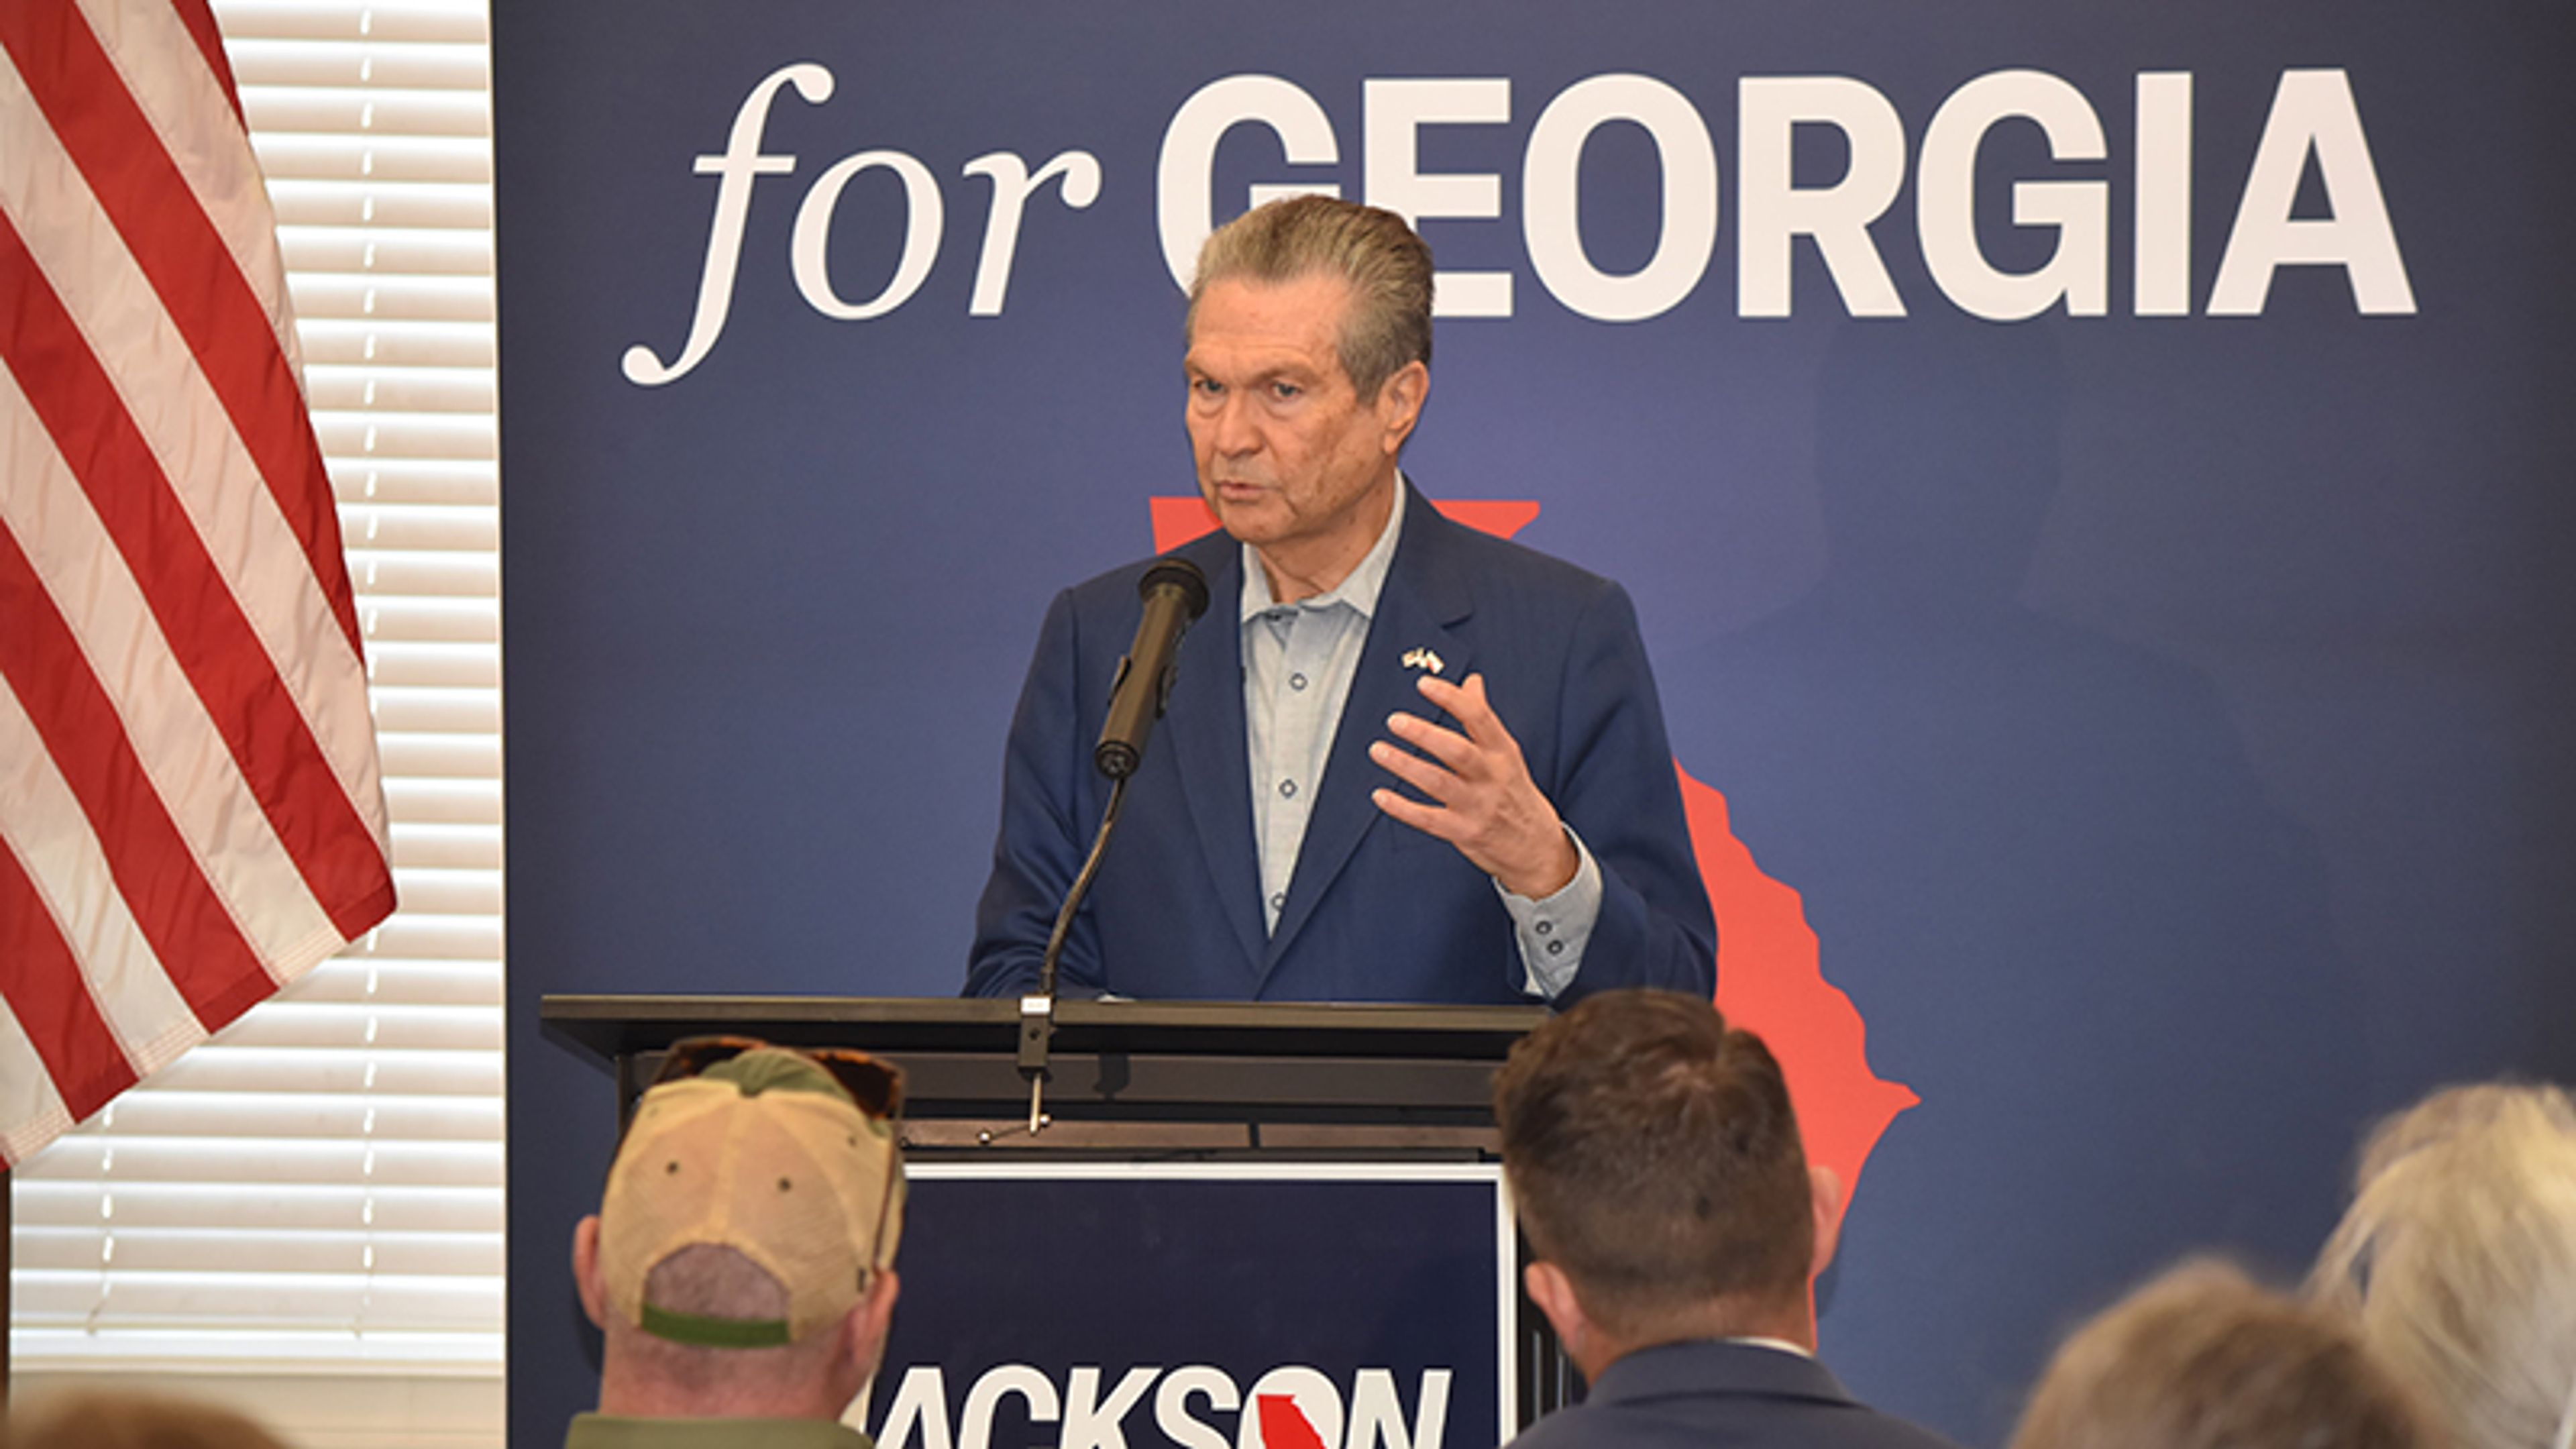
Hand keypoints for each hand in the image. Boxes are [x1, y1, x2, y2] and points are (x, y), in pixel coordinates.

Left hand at [1369, 672, 1579, 898]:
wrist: (1537, 848)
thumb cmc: (1515, 794)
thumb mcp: (1507, 753)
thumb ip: (1483, 717)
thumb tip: (1472, 682)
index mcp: (1503, 752)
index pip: (1479, 718)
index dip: (1451, 699)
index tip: (1425, 684)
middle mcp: (1491, 777)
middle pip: (1457, 751)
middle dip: (1424, 734)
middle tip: (1395, 721)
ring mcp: (1477, 806)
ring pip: (1437, 783)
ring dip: (1405, 765)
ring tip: (1379, 750)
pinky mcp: (1464, 832)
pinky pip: (1427, 819)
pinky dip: (1401, 807)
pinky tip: (1380, 795)